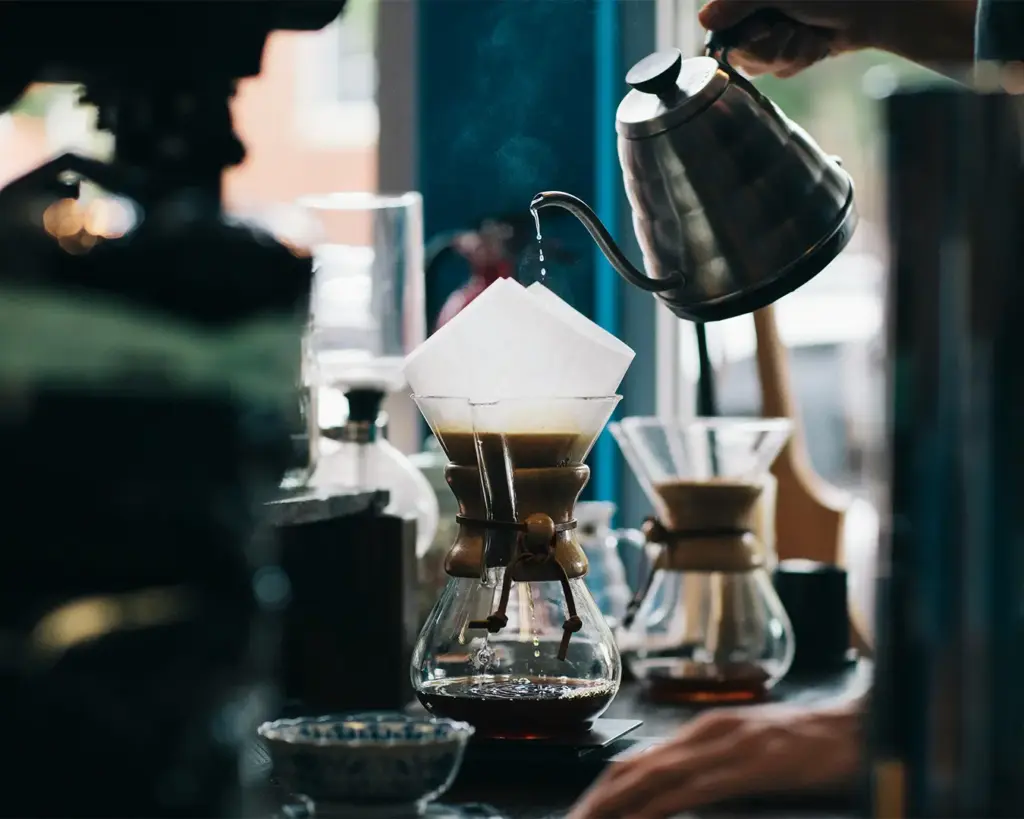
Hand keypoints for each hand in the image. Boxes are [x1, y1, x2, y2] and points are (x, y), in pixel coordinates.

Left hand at [568, 702, 861, 818]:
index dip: (602, 790)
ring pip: (651, 778)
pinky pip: (690, 790)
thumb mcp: (748, 755)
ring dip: (613, 805)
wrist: (859, 728)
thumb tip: (673, 795)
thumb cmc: (809, 747)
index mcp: (702, 731)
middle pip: (632, 768)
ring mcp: (724, 746)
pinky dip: (655, 807)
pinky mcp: (747, 764)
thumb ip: (710, 769)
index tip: (580, 814)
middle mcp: (704, 732)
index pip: (636, 761)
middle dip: (595, 801)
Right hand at [698, 1, 873, 77]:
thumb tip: (703, 19)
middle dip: (771, 49)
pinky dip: (803, 57)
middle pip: (740, 55)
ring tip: (809, 34)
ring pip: (763, 66)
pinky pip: (783, 70)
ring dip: (791, 53)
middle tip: (791, 29)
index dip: (742, 39)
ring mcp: (774, 34)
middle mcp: (756, 14)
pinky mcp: (790, 50)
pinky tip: (817, 42)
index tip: (764, 28)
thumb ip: (737, 3)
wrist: (873, 8)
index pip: (721, 30)